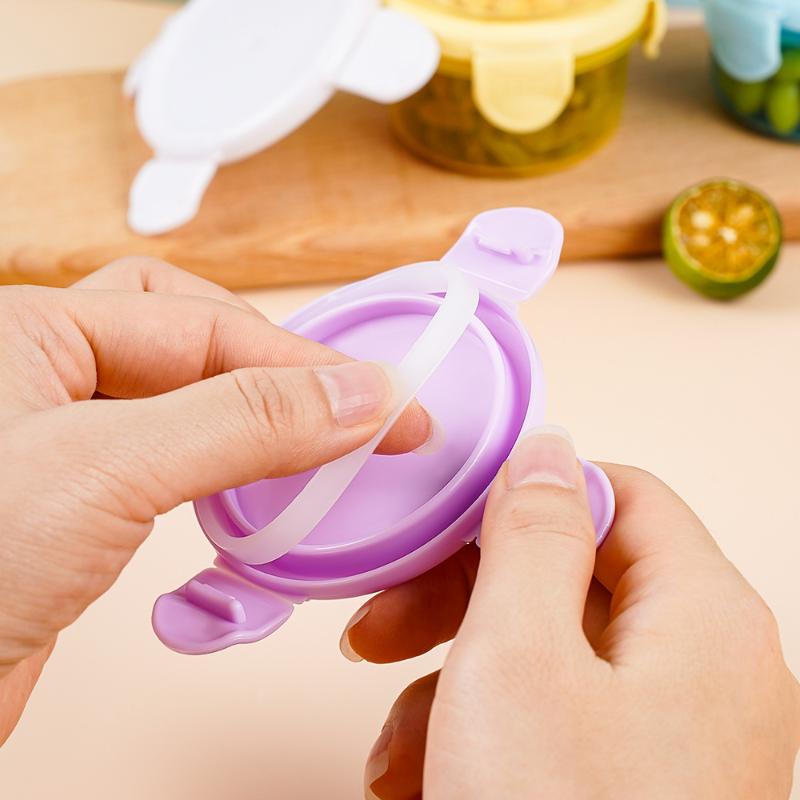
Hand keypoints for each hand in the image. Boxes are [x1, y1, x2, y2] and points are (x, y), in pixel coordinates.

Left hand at [0, 258, 430, 744]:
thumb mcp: (107, 468)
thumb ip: (242, 421)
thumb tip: (360, 395)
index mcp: (36, 329)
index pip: (206, 324)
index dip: (305, 364)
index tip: (387, 405)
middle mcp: (49, 376)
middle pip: (193, 341)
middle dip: (272, 371)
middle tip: (341, 407)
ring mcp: (65, 445)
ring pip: (188, 405)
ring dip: (256, 424)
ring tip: (314, 448)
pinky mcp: (80, 512)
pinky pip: (175, 467)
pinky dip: (227, 476)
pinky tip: (253, 497)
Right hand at [342, 428, 799, 799]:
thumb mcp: (519, 656)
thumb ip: (532, 534)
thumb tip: (546, 447)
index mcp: (701, 616)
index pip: (619, 496)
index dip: (528, 495)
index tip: (445, 522)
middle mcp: (702, 670)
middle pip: (570, 579)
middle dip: (462, 600)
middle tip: (380, 628)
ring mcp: (670, 737)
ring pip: (544, 660)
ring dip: (451, 688)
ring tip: (394, 751)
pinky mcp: (629, 787)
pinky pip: (550, 728)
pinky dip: (479, 741)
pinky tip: (419, 788)